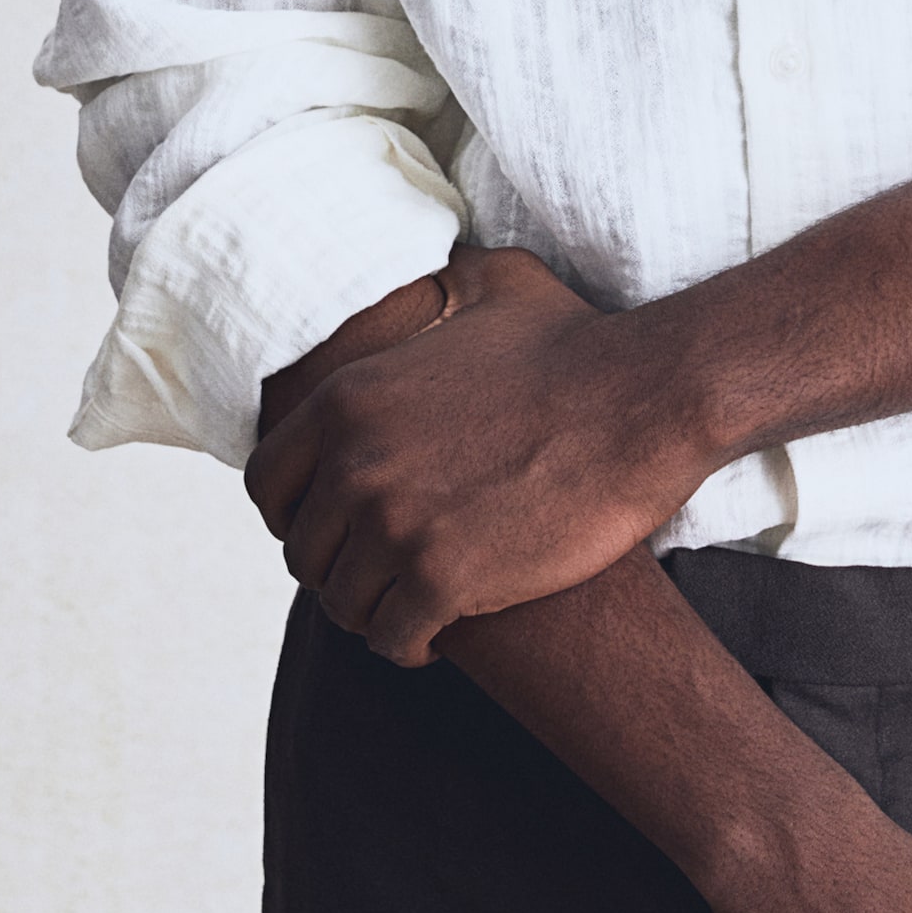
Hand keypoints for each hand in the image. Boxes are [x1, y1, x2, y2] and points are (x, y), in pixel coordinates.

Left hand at [244, 244, 707, 661]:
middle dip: (335, 570)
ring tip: (404, 612)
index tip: (325, 529)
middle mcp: (356, 462)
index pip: (268, 481)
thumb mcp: (496, 286)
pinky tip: (434, 637)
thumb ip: (446, 281)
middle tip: (376, 577)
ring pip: (343, 603)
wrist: (643, 402)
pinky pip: (393, 637)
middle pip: (304, 552)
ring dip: (370, 613)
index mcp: (348, 399)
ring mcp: (396, 524)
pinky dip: (408, 644)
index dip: (291, 514)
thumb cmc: (579, 345)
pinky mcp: (444, 578)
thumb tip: (439, 268)